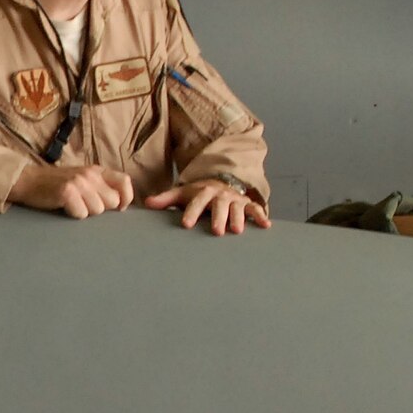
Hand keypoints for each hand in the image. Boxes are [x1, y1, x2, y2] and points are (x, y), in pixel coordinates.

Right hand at [10, 162, 135, 218]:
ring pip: (97, 210)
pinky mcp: (67, 192)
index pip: (125, 182)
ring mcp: (79, 182)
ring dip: (85, 212)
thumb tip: (121, 205)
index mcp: (97, 170)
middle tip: (84, 204)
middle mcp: (90, 174)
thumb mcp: (83, 179)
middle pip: (112, 202)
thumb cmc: (57, 184)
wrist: (29, 181)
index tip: (119, 208)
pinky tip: (65, 207)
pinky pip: (81, 214)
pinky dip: (73, 214)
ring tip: (72, 205)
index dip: (126, 197)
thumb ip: (102, 187)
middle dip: (101, 208)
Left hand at [144, 179, 271, 234]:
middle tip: (216, 231)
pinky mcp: (247, 204)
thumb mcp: (183, 193)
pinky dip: (261, 216)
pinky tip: (266, 226)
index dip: (192, 212)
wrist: (222, 182)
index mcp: (204, 192)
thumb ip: (166, 199)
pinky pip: (256, 209)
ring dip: (239, 217)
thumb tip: (147, 203)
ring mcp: (235, 199)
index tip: (186, 224)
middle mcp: (221, 195)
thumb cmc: (199, 194)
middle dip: (218, 216)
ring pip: (238, 207)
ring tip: (237, 231)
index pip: (197, 201)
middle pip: (219, 205)